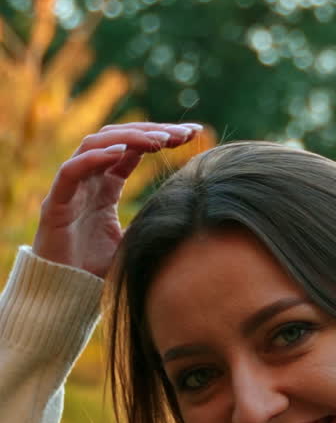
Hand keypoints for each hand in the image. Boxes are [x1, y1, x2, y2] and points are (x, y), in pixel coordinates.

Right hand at [31, 122, 203, 278]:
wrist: (66, 291)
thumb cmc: (97, 269)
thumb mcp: (134, 242)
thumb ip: (149, 223)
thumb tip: (184, 217)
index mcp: (106, 186)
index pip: (133, 150)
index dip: (160, 137)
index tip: (192, 135)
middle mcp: (89, 179)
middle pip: (118, 139)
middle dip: (152, 131)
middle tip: (184, 132)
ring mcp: (71, 188)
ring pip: (95, 145)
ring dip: (127, 138)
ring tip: (160, 139)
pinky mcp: (55, 203)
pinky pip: (71, 171)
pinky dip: (93, 158)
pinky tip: (120, 151)